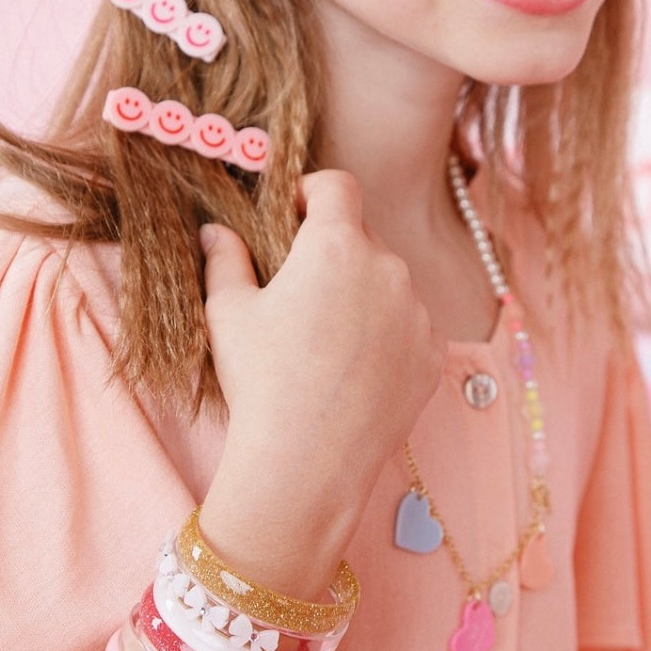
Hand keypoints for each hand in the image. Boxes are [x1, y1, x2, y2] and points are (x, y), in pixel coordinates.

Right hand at [197, 171, 445, 590]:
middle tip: (301, 291)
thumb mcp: (227, 315)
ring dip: (364, 294)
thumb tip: (216, 232)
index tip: (295, 211)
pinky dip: (387, 335)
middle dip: (335, 251)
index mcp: (335, 245)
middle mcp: (387, 267)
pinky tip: (354, 370)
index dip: (313, 191)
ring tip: (326, 341)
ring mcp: (417, 312)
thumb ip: (225, 260)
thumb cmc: (260, 383)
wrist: (306, 465)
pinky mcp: (434, 353)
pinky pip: (410, 326)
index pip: (337, 186)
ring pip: (389, 283)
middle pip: (363, 236)